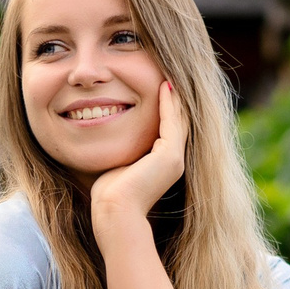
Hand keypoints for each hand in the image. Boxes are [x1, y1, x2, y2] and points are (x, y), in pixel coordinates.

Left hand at [88, 78, 187, 237]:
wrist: (115, 211)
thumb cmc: (110, 194)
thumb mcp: (120, 165)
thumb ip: (124, 151)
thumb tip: (112, 137)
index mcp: (164, 165)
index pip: (170, 130)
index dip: (167, 109)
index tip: (160, 88)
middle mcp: (174, 162)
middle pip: (179, 122)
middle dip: (174, 100)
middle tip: (169, 76)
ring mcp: (175, 159)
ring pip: (179, 120)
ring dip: (174, 97)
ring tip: (169, 76)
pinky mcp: (170, 156)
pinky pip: (171, 122)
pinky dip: (168, 103)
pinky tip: (164, 86)